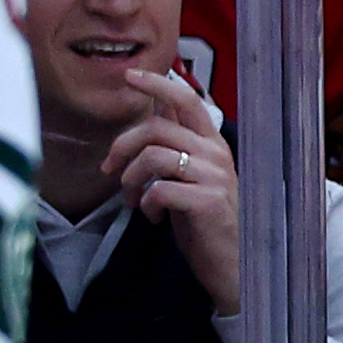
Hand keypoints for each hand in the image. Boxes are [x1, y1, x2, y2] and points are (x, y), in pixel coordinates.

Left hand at [110, 67, 237, 314]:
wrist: (233, 266)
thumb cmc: (206, 222)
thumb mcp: (190, 176)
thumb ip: (175, 143)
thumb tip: (154, 107)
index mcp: (212, 143)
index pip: (186, 99)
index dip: (157, 83)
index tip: (129, 76)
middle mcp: (217, 154)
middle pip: (157, 127)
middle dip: (123, 145)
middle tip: (109, 168)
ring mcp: (215, 177)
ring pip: (154, 156)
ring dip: (130, 179)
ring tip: (131, 199)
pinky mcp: (208, 202)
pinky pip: (160, 189)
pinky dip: (147, 203)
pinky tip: (152, 217)